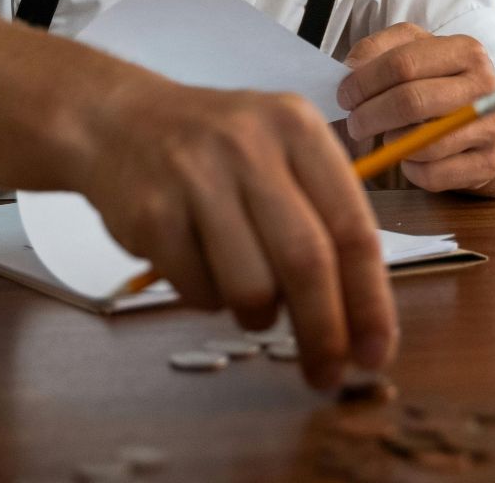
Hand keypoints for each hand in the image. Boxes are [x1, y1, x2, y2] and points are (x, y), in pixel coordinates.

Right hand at [76, 80, 396, 389]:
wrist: (118, 121)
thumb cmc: (216, 150)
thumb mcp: (279, 152)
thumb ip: (321, 216)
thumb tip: (359, 318)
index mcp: (297, 128)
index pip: (352, 228)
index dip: (370, 301)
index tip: (376, 351)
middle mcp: (249, 145)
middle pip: (307, 262)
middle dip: (323, 332)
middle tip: (326, 374)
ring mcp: (195, 176)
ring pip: (251, 287)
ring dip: (259, 316)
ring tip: (251, 300)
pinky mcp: (151, 212)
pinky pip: (198, 291)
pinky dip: (209, 299)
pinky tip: (201, 268)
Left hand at [337, 24, 494, 192]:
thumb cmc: (442, 83)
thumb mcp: (416, 51)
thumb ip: (380, 49)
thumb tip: (351, 68)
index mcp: (465, 50)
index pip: (403, 64)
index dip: (364, 82)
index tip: (344, 95)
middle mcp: (484, 87)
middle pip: (411, 102)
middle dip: (369, 116)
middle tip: (354, 123)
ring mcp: (491, 127)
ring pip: (422, 144)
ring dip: (390, 144)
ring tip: (385, 136)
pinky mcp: (488, 164)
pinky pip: (433, 175)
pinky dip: (410, 170)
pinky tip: (410, 157)